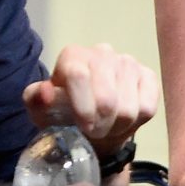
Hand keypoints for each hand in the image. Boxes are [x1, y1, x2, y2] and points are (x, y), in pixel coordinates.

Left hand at [22, 42, 159, 155]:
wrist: (92, 122)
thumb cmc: (64, 115)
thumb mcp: (42, 112)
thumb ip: (36, 100)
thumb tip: (44, 92)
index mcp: (73, 56)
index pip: (79, 77)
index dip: (82, 108)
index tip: (83, 128)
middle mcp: (102, 52)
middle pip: (106, 98)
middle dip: (100, 124)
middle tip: (94, 133)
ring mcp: (128, 62)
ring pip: (128, 107)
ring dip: (117, 127)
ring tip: (107, 128)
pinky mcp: (148, 76)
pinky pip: (147, 107)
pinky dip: (135, 123)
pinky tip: (123, 121)